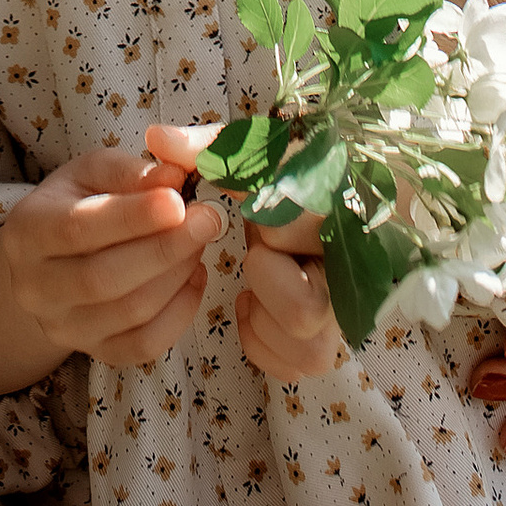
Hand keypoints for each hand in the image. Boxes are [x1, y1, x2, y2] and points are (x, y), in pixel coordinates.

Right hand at [0, 142, 225, 371]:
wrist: (52, 261)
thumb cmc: (74, 204)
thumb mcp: (91, 172)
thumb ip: (129, 173)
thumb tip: (176, 177)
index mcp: (26, 231)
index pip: (78, 228)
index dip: (132, 217)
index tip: (179, 200)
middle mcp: (36, 288)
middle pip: (104, 278)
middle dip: (165, 248)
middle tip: (208, 219)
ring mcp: (64, 328)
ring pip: (130, 314)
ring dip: (177, 274)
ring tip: (200, 240)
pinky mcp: (95, 353)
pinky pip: (145, 345)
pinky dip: (181, 312)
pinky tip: (194, 276)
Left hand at [150, 132, 346, 388]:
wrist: (311, 196)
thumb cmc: (277, 172)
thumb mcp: (246, 151)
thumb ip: (206, 148)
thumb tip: (157, 140)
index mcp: (336, 217)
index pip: (305, 236)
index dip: (268, 222)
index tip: (255, 204)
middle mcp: (347, 272)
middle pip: (306, 308)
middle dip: (264, 276)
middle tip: (256, 247)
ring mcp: (341, 311)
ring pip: (309, 350)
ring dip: (265, 318)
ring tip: (253, 279)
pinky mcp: (326, 336)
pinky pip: (298, 365)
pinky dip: (264, 340)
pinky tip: (252, 302)